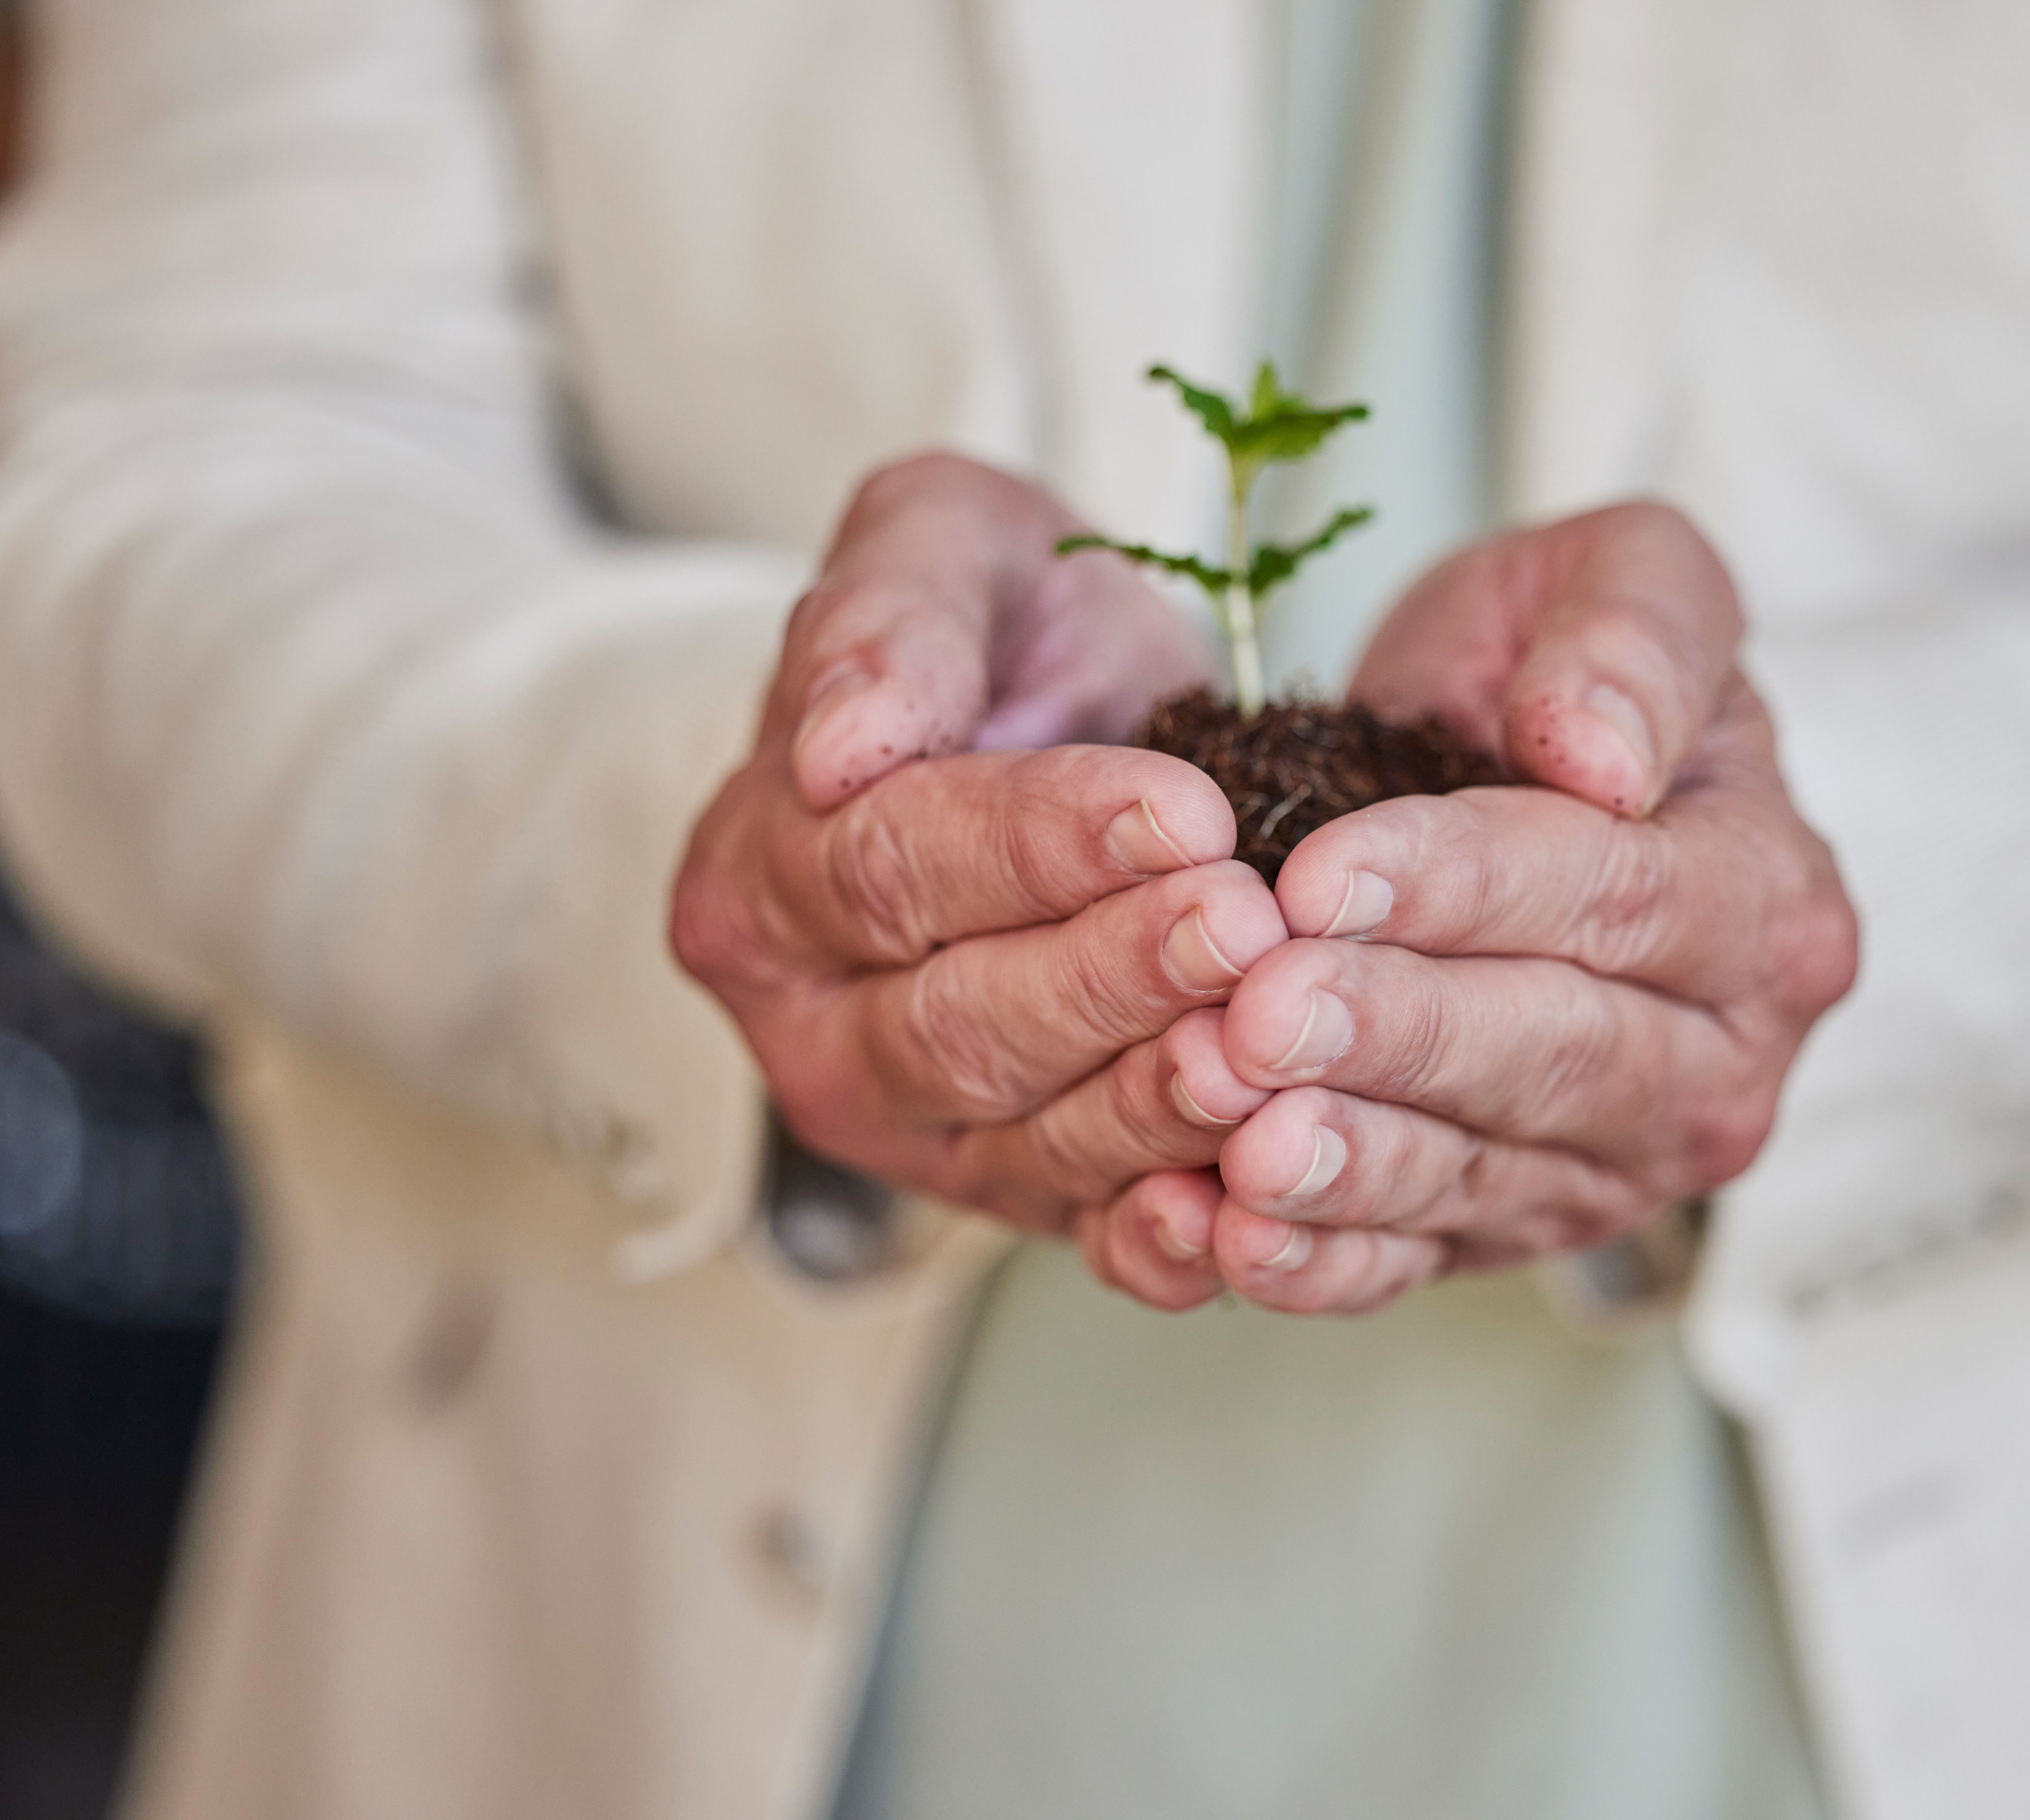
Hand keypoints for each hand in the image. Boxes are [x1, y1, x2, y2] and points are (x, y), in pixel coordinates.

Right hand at [671, 454, 1288, 1249]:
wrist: (1065, 727)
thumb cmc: (998, 633)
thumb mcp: (939, 547)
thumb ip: (886, 617)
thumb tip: (840, 746)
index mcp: (763, 875)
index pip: (895, 863)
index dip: (1040, 842)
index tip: (1180, 809)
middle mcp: (818, 1026)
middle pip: (961, 1020)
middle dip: (1114, 978)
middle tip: (1246, 930)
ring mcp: (919, 1132)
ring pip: (1032, 1135)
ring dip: (1155, 1106)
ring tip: (1267, 1053)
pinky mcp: (1019, 1193)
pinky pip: (1087, 1234)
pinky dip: (1162, 1243)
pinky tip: (1240, 1219)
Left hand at [1097, 503, 1858, 1314]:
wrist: (1526, 777)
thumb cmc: (1563, 671)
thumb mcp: (1627, 578)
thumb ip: (1639, 633)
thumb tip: (1599, 750)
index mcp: (1769, 896)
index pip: (1616, 897)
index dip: (1461, 887)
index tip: (1319, 876)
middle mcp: (1721, 1056)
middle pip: (1553, 1052)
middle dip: (1394, 1036)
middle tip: (1257, 1019)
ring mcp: (1620, 1162)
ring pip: (1482, 1170)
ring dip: (1353, 1167)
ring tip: (1240, 1149)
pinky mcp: (1515, 1226)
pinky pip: (1419, 1260)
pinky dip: (1322, 1264)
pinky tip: (1229, 1242)